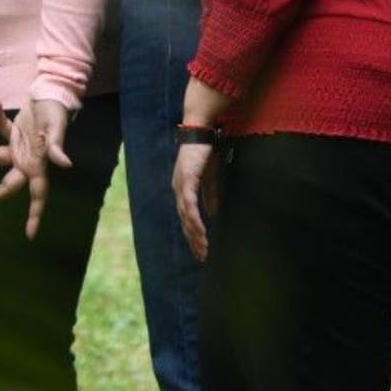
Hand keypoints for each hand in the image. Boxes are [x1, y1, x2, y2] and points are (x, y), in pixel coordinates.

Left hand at [0, 99, 72, 238]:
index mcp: (38, 165)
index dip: (35, 215)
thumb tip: (66, 164)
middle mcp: (26, 162)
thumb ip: (56, 147)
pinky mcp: (12, 135)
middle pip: (6, 186)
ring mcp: (17, 149)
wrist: (51, 93)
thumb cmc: (56, 112)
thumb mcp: (56, 128)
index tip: (30, 235)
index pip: (38, 195)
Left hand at [173, 139, 220, 261]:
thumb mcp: (209, 179)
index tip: (201, 249)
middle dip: (193, 240)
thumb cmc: (205, 154)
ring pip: (186, 216)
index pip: (186, 217)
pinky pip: (189, 204)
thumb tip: (212, 213)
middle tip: (202, 256)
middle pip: (184, 221)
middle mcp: (178, 190)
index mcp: (183, 190)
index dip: (193, 234)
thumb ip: (210, 196)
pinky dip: (194, 218)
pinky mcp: (187, 180)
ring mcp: (180, 186)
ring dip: (194, 234)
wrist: (201, 133)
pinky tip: (200, 230)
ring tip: (203, 248)